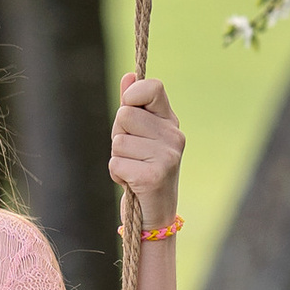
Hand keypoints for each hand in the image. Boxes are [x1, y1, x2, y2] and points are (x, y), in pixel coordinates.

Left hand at [110, 74, 183, 227]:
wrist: (155, 214)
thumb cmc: (143, 169)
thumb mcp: (139, 136)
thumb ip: (133, 106)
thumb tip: (128, 76)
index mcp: (170, 121)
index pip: (153, 87)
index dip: (133, 95)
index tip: (129, 109)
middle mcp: (174, 136)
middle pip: (125, 114)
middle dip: (118, 134)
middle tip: (132, 154)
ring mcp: (167, 156)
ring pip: (118, 140)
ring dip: (117, 157)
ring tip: (133, 169)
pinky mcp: (154, 177)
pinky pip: (116, 163)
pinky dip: (117, 175)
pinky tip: (131, 182)